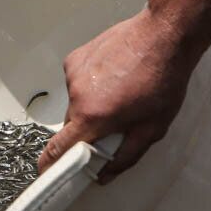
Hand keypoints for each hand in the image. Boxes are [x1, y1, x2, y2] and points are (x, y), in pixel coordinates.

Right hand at [38, 7, 203, 184]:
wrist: (163, 35)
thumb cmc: (163, 79)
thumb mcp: (153, 128)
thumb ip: (127, 157)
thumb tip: (105, 175)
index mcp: (93, 117)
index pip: (59, 149)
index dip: (50, 165)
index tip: (47, 173)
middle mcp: (77, 95)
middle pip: (71, 126)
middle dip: (88, 129)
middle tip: (115, 121)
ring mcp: (73, 74)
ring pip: (76, 103)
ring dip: (91, 104)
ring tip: (120, 91)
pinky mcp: (74, 58)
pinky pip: (77, 81)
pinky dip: (90, 83)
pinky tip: (113, 74)